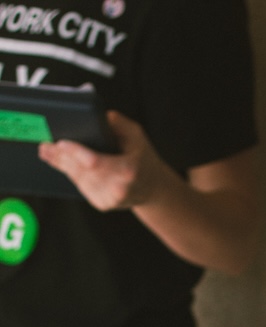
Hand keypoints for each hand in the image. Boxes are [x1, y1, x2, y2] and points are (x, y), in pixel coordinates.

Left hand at [38, 111, 168, 211]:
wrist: (152, 188)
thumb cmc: (142, 159)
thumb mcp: (137, 135)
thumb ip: (118, 123)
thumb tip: (98, 116)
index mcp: (128, 171)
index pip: (95, 162)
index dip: (76, 153)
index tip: (60, 143)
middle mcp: (118, 189)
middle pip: (82, 171)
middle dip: (62, 157)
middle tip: (46, 146)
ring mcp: (109, 199)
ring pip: (78, 178)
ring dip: (61, 164)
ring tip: (48, 152)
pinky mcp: (101, 203)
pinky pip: (81, 185)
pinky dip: (70, 172)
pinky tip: (61, 162)